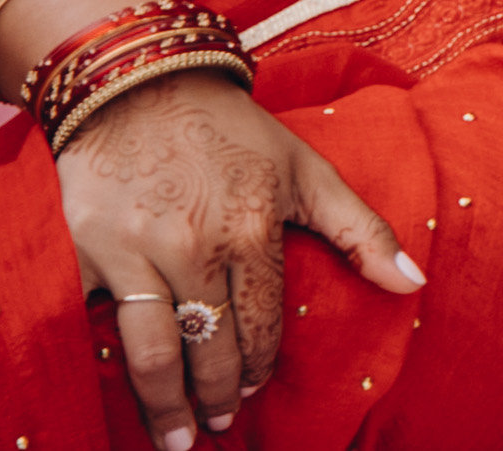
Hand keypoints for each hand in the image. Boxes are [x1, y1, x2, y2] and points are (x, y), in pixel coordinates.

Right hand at [63, 70, 421, 449]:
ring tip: (177, 435)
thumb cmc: (233, 131)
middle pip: (209, 348)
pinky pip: (100, 324)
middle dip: (217, 396)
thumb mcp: (308, 169)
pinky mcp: (87, 254)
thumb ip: (361, 230)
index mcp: (252, 229)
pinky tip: (124, 386)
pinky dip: (113, 362)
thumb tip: (415, 284)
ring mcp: (134, 253)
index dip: (262, 364)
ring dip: (165, 403)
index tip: (258, 389)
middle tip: (218, 424)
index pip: (262, 323)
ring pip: (153, 352)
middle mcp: (193, 247)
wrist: (140, 87)